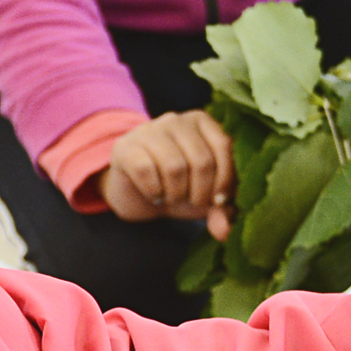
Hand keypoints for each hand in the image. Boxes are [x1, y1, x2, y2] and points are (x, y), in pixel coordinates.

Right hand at [101, 109, 234, 234]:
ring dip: (176, 193)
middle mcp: (177, 119)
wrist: (139, 194)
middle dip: (200, 192)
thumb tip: (224, 231)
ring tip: (171, 196)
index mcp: (203, 122)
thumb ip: (222, 211)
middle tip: (191, 200)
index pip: (224, 145)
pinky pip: (146, 170)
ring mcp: (148, 129)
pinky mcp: (125, 147)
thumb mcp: (207, 197)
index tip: (218, 201)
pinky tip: (154, 193)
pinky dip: (154, 191)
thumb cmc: (181, 188)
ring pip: (174, 166)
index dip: (225, 179)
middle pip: (200, 160)